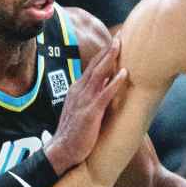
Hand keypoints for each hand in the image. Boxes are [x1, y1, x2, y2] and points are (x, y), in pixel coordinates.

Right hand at [45, 36, 126, 174]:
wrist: (61, 151)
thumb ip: (91, 98)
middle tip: (120, 35)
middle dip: (108, 50)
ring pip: (98, 74)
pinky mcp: (90, 113)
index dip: (104, 54)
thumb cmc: (74, 133)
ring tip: (120, 44)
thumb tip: (104, 88)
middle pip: (95, 66)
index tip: (115, 41)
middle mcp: (79, 91)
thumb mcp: (80, 110)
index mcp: (77, 90)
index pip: (92, 68)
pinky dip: (114, 83)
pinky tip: (123, 73)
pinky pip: (104, 94)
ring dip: (110, 58)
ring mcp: (84, 101)